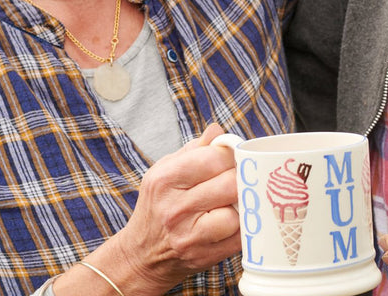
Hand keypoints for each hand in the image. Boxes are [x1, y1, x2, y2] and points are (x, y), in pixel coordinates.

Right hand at [110, 123, 240, 294]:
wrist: (143, 255)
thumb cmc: (159, 204)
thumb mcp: (166, 170)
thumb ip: (195, 148)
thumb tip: (218, 130)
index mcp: (165, 179)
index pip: (213, 158)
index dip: (231, 154)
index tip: (235, 156)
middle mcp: (175, 208)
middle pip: (230, 184)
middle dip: (242, 177)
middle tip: (241, 177)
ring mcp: (189, 236)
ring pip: (237, 212)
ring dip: (243, 204)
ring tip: (238, 199)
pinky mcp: (204, 257)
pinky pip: (240, 237)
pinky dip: (245, 227)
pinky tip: (237, 219)